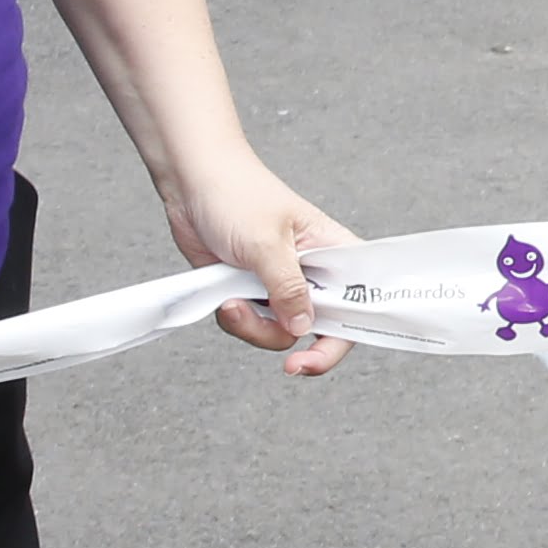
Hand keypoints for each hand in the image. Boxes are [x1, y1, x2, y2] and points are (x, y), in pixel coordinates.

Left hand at [155, 143, 356, 370]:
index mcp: (332, 252)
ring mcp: (278, 284)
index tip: (323, 354)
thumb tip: (303, 328)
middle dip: (299, 342)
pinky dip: (236, 320)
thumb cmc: (236, 193)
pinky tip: (224, 296)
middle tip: (291, 365)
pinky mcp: (249, 290)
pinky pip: (251, 324)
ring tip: (234, 302)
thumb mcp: (266, 243)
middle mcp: (310, 272)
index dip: (349, 330)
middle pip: (321, 325)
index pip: (359, 300)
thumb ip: (288, 289)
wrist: (189, 182)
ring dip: (256, 327)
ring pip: (281, 331)